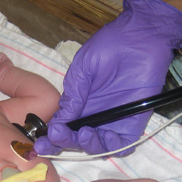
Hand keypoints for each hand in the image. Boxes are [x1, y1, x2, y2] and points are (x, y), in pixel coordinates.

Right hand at [34, 0, 181, 155]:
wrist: (141, 36)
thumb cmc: (110, 46)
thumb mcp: (83, 69)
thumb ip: (73, 95)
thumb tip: (58, 119)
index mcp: (78, 104)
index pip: (62, 127)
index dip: (50, 138)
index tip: (40, 142)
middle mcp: (93, 116)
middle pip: (76, 140)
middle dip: (64, 142)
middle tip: (58, 134)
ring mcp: (113, 121)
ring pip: (97, 146)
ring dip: (87, 144)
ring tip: (85, 133)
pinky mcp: (133, 122)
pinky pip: (122, 144)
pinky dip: (113, 146)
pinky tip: (106, 135)